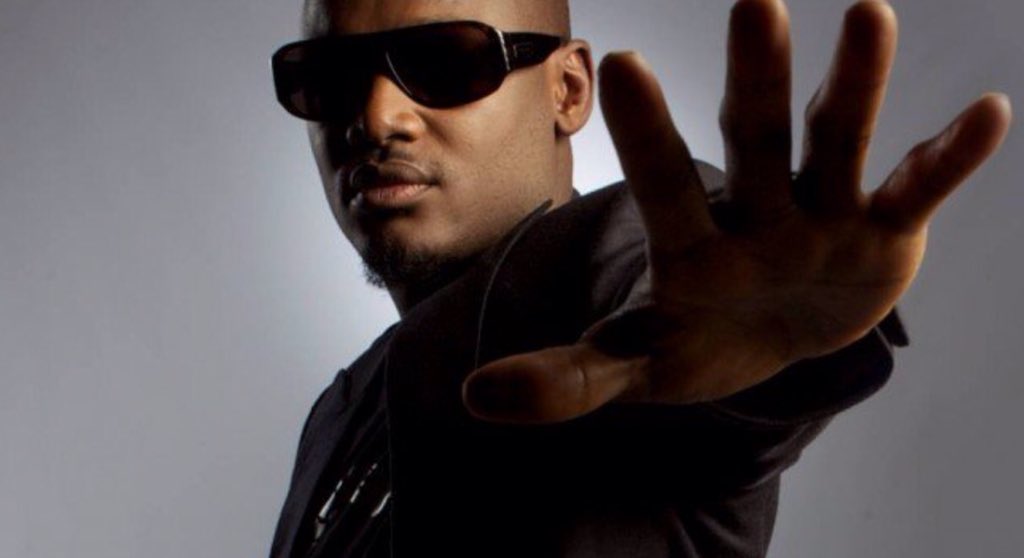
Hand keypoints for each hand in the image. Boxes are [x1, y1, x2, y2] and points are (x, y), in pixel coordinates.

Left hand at [462, 0, 1011, 423]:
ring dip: (854, 86)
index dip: (649, 131)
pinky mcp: (881, 231)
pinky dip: (947, 159)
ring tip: (868, 16)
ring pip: (835, 141)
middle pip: (752, 139)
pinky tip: (986, 114)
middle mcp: (753, 211)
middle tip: (754, 6)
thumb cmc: (695, 342)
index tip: (626, 62)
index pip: (663, 183)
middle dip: (755, 79)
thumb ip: (566, 378)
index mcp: (689, 241)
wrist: (769, 340)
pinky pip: (915, 189)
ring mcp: (820, 214)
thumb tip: (476, 398)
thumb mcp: (634, 365)